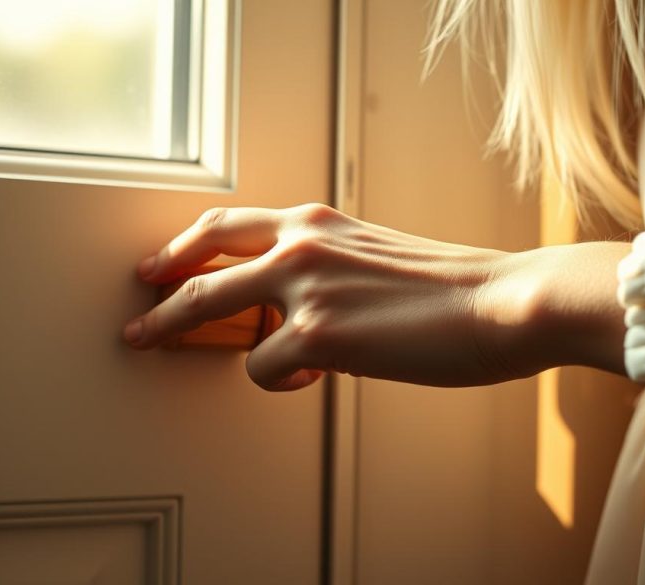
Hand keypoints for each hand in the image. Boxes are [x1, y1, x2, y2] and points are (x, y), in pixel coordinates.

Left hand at [122, 204, 626, 389]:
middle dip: (161, 296)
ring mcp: (302, 287)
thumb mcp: (379, 254)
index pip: (231, 225)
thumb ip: (329, 267)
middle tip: (139, 318)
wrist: (504, 301)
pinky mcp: (314, 336)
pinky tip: (313, 377)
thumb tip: (297, 309)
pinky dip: (280, 379)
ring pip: (213, 314)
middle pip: (200, 266)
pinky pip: (261, 367)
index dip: (186, 245)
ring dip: (201, 340)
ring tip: (204, 359)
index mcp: (318, 222)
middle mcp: (299, 244)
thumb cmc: (457, 287)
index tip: (162, 262)